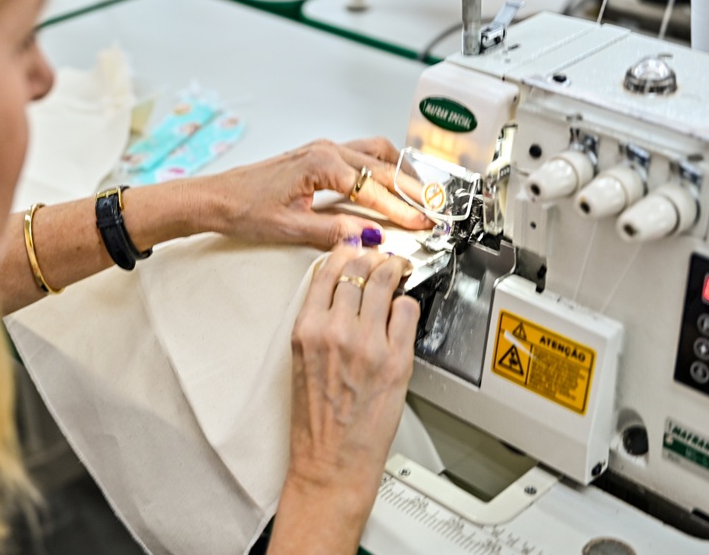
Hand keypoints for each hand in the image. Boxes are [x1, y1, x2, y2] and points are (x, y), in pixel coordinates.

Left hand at [205, 138, 431, 248]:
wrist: (216, 197)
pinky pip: (362, 153)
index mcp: (321, 165)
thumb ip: (334, 231)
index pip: (373, 189)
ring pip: (376, 152)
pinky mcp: (319, 154)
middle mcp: (326, 150)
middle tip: (435, 208)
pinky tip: (391, 182)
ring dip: (401, 171)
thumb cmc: (244, 208)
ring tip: (421, 193)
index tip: (422, 222)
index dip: (401, 208)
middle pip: (383, 165)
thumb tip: (370, 236)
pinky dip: (383, 166)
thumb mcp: (290, 228)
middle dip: (412, 188)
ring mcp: (323, 149)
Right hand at [268, 247, 419, 553]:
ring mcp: (368, 344)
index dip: (345, 252)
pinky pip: (407, 311)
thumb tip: (342, 291)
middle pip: (360, 268)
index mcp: (307, 329)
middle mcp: (336, 332)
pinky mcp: (396, 359)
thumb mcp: (302, 360)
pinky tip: (403, 311)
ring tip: (397, 271)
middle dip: (373, 258)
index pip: (327, 270)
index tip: (354, 247)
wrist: (330, 462)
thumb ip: (319, 322)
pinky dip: (407, 305)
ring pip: (386, 281)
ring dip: (394, 271)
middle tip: (381, 257)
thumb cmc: (315, 420)